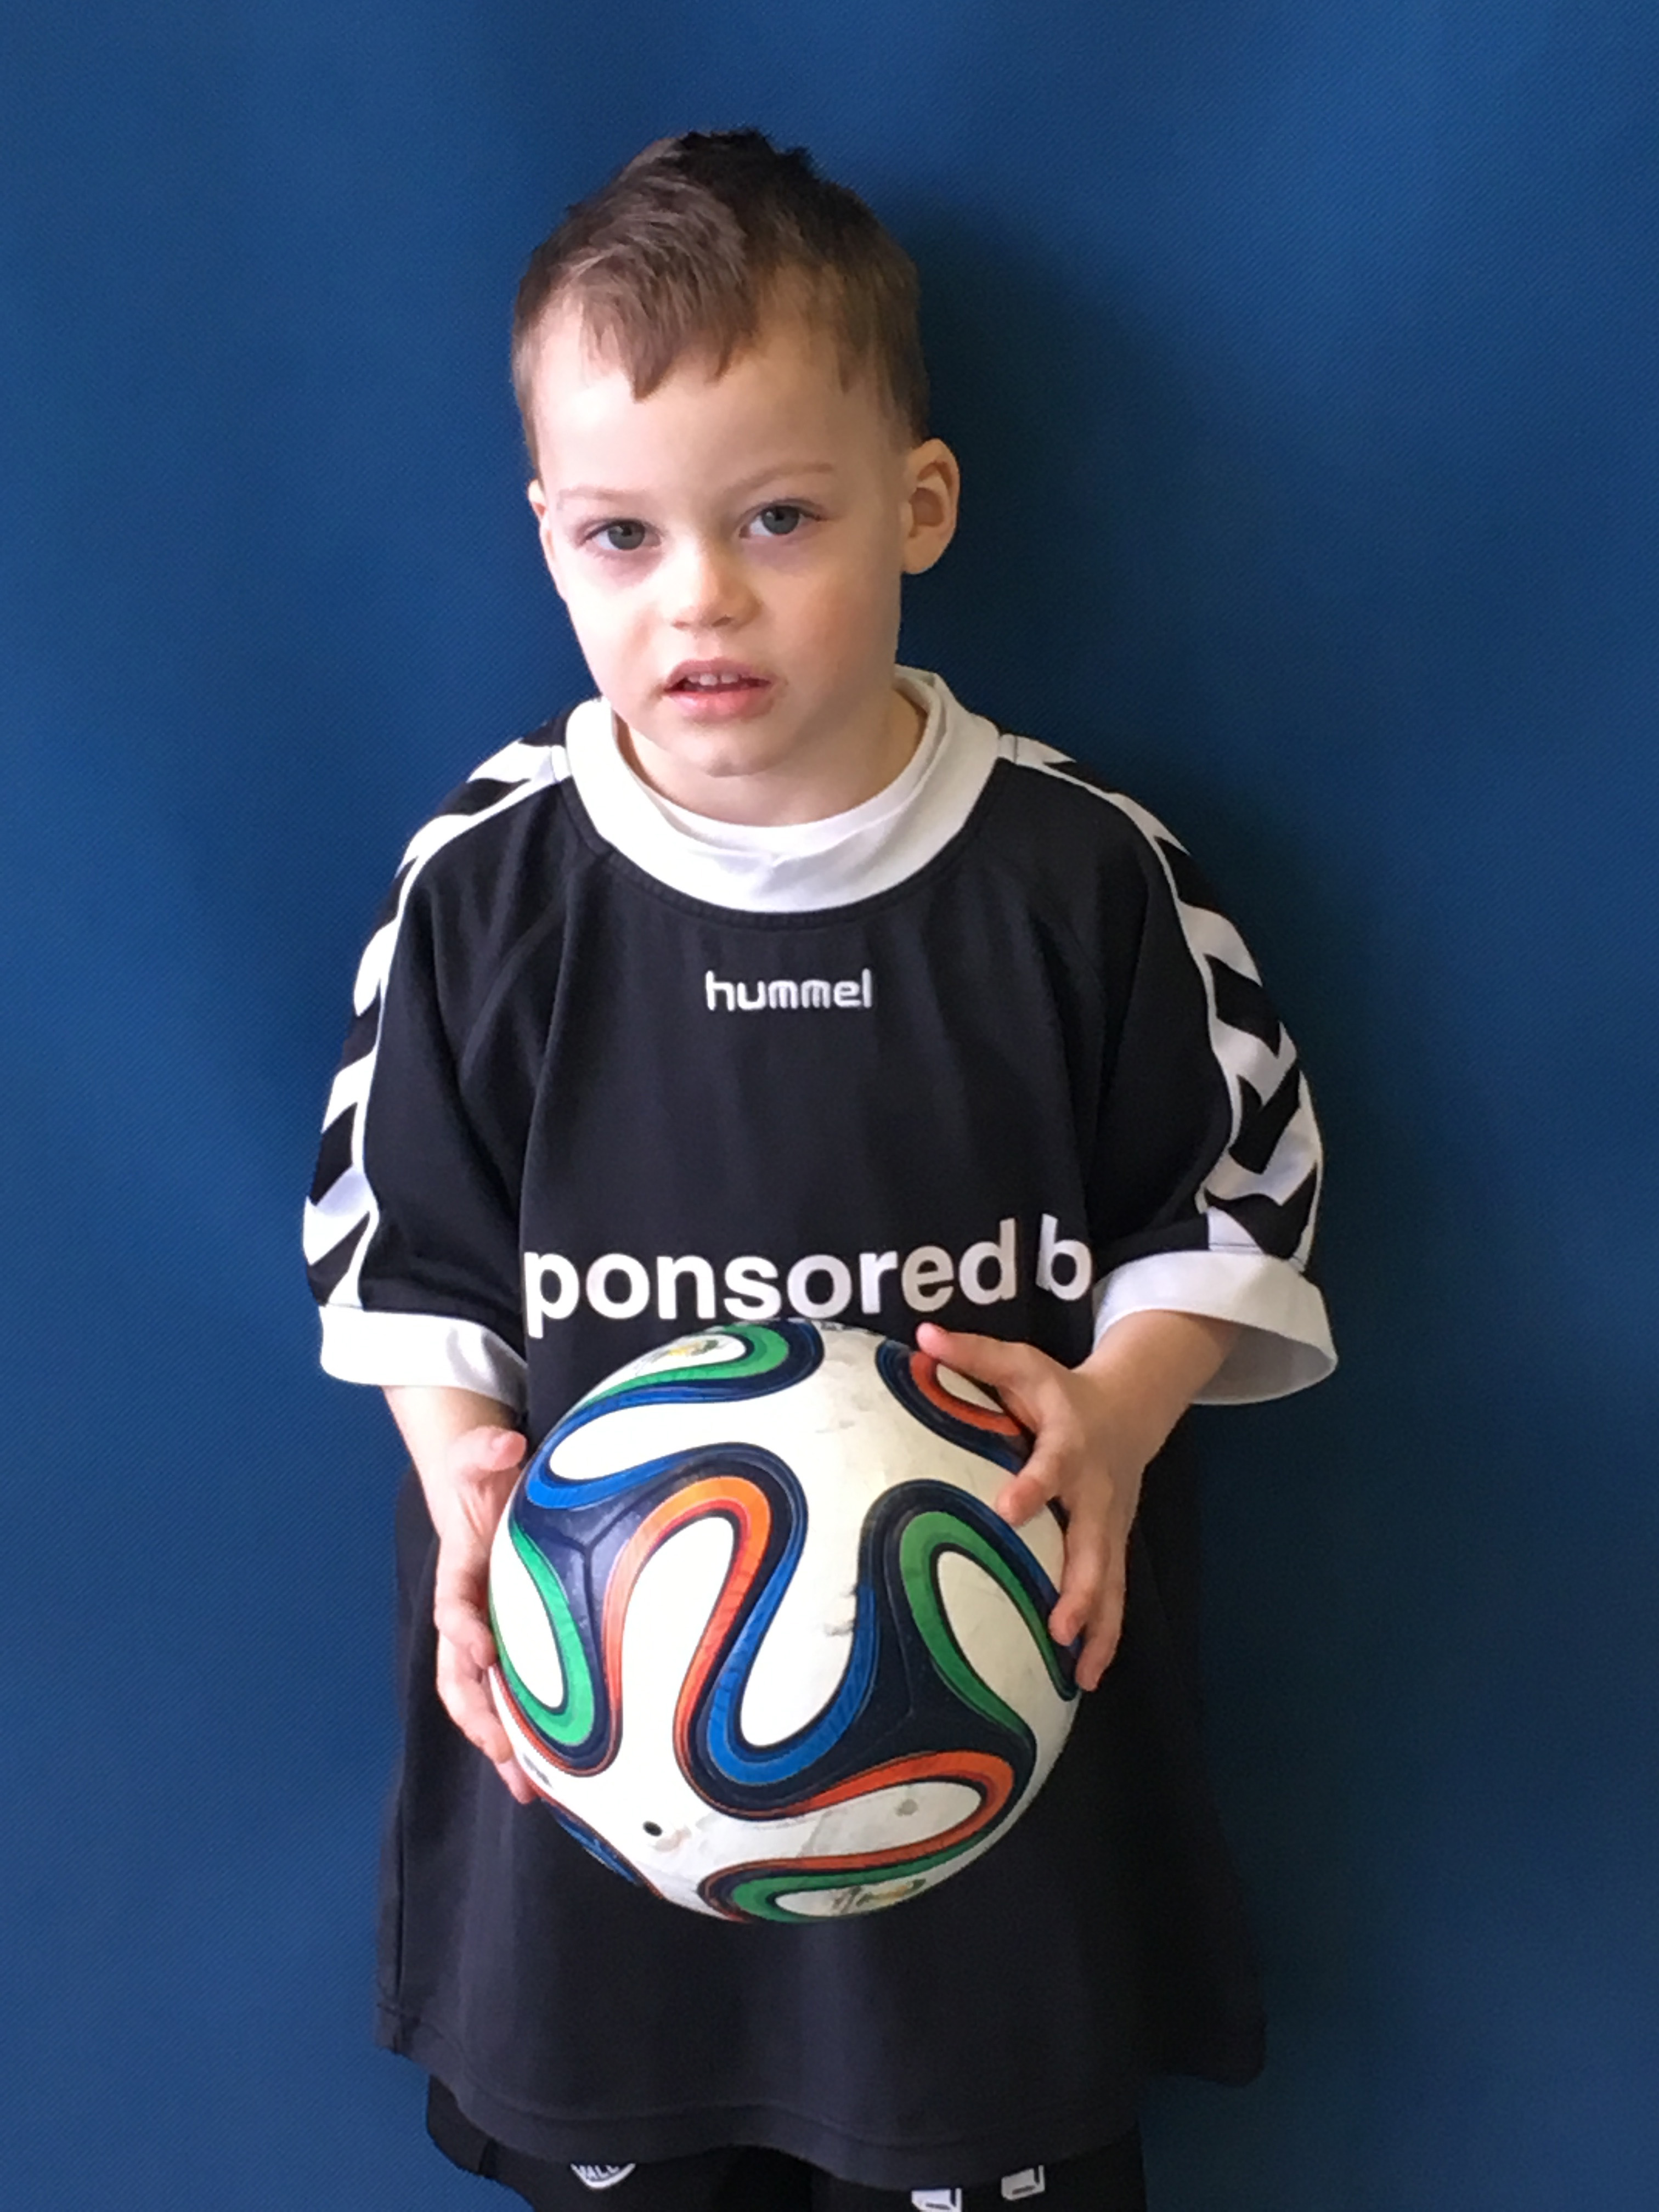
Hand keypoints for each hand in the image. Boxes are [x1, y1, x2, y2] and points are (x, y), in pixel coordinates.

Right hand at [429, 1423, 537, 1803]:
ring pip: (482, 1701)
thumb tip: (505, 1440)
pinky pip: (513, 1699)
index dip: (464, 1630)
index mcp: (458, 1572)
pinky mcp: (513, 1648)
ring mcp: (488, 1635)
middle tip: (504, 1749)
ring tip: (528, 1789)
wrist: (487, 1490)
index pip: (453, 1606)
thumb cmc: (487, 1476)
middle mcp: (467, 1614)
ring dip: (499, 1744)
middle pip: (459, 1676)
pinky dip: (525, 1738)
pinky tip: (553, 1775)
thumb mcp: (483, 1455)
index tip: (484, 1651)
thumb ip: (487, 1448)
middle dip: (477, 1715)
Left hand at [916, 1322, 1143, 1690]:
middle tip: (1059, 1626)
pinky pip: (1113, 1598)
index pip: (1052, 1465)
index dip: (1033, 1486)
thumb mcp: (1020, 1364)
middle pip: (1094, 1544)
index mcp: (1069, 1443)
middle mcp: (1094, 1492)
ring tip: (1080, 1674)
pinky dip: (1104, 1638)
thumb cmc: (1057, 1391)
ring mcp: (1109, 1526)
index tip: (1007, 1510)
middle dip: (1080, 1588)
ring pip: (1111, 1583)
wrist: (1128, 1409)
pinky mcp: (1113, 1548)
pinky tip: (1084, 1678)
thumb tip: (920, 1334)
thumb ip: (972, 1353)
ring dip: (1097, 1628)